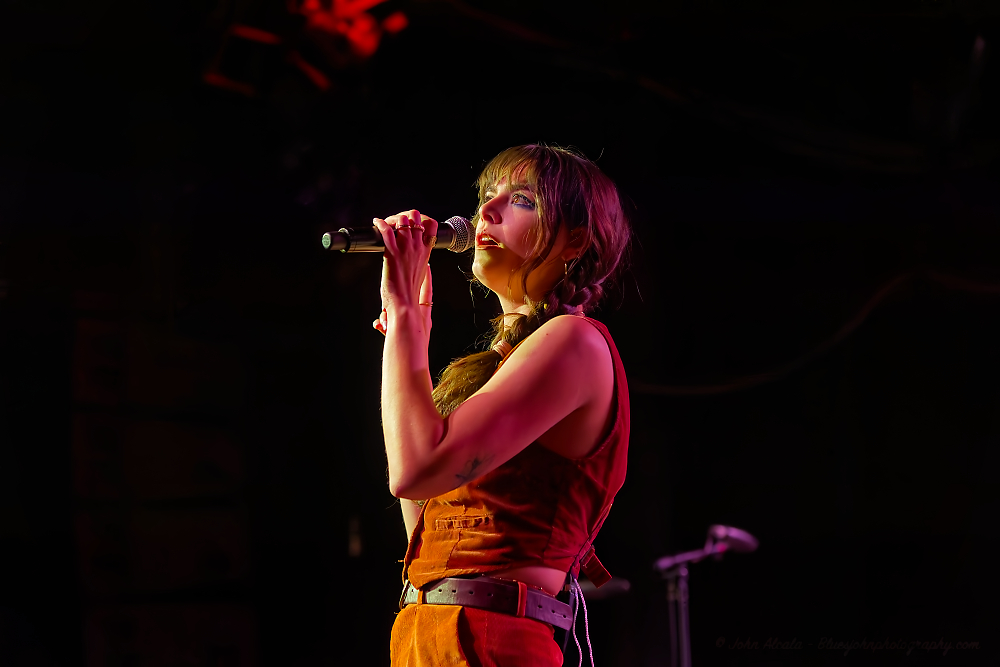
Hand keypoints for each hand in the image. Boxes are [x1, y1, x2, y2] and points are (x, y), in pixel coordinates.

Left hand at [372, 210, 436, 334]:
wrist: (405, 306)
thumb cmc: (411, 295)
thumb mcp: (422, 276)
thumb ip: (423, 266)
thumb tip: (425, 266)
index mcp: (426, 253)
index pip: (432, 225)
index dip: (423, 218)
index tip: (413, 222)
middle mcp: (418, 248)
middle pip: (416, 217)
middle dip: (405, 215)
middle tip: (396, 223)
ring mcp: (406, 249)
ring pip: (401, 220)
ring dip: (392, 219)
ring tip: (386, 224)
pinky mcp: (392, 253)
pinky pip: (386, 231)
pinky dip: (380, 224)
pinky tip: (376, 223)